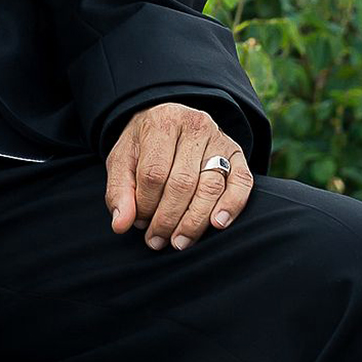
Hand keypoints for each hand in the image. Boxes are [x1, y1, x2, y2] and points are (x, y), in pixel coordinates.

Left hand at [105, 102, 253, 251]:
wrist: (168, 120)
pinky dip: (232, 205)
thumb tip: (120, 225)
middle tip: (157, 241)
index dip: (146, 204)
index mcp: (161, 123)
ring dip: (195, 221)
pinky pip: (242, 182)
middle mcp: (194, 126)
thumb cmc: (144, 146)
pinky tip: (217, 224)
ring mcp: (219, 138)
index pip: (154, 173)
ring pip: (211, 186)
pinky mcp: (237, 153)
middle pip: (182, 183)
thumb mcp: (122, 160)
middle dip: (168, 219)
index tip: (139, 223)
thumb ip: (119, 191)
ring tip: (179, 242)